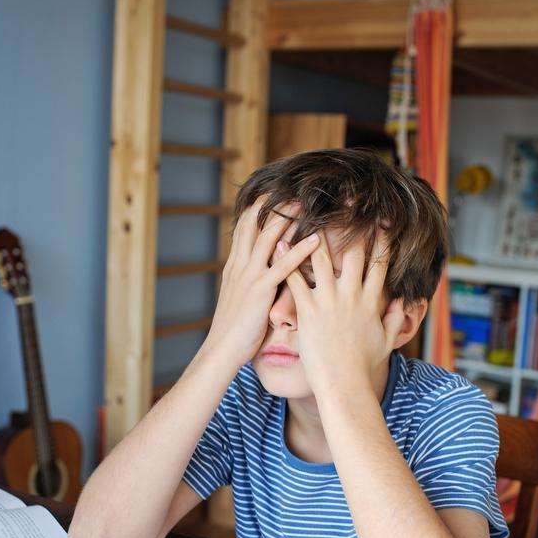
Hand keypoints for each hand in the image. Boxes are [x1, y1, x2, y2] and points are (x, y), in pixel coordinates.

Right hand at [203, 198, 319, 369]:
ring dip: (288, 218)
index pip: (245, 226)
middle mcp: (240, 265)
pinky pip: (284, 266)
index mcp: (235, 265)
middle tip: (293, 188)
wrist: (221, 350)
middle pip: (255, 223)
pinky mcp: (261, 291)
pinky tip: (316, 240)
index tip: (275, 193)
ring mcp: (250, 276)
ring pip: (269, 238)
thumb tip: (261, 273)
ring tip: (306, 203)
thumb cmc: (234, 329)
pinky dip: (300, 250)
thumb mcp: (239, 298)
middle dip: (273, 204)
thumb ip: (249, 281)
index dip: (259, 207)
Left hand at [280, 231, 404, 400]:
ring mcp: (330, 302)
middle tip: (349, 202)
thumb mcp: (387, 341)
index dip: (382, 239)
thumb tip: (406, 302)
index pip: (380, 263)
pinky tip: (280, 245)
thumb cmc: (364, 367)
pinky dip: (287, 262)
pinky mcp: (309, 312)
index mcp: (371, 301)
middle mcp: (352, 296)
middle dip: (353, 224)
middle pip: (354, 252)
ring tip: (307, 214)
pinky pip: (295, 281)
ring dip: (314, 235)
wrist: (345, 385)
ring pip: (322, 260)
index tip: (382, 219)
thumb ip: (396, 318)